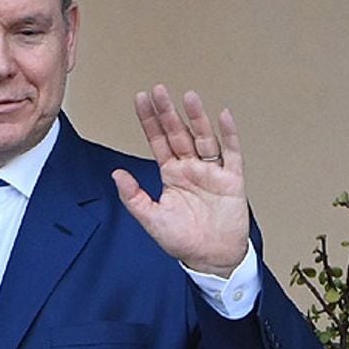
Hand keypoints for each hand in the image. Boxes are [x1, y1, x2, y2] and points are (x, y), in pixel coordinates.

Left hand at [111, 85, 250, 275]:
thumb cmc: (183, 240)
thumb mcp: (151, 219)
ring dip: (196, 118)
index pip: (158, 141)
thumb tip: (116, 174)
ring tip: (188, 97)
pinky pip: (231, 153)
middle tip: (158, 90)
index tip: (141, 99)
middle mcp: (191, 168)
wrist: (211, 258)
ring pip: (203, 138)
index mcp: (171, 174)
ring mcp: (212, 171)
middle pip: (178, 133)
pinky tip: (223, 116)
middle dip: (167, 112)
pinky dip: (228, 134)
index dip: (149, 121)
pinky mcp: (232, 179)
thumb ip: (133, 196)